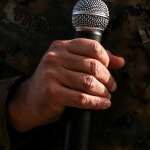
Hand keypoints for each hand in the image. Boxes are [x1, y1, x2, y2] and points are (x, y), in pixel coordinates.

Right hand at [7, 38, 125, 132]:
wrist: (29, 100)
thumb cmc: (55, 80)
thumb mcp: (72, 64)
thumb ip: (95, 59)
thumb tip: (120, 61)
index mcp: (61, 46)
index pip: (92, 46)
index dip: (106, 59)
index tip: (109, 69)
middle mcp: (55, 57)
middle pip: (93, 66)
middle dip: (107, 78)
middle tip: (112, 86)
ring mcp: (51, 75)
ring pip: (89, 83)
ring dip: (103, 92)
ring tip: (107, 95)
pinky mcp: (51, 93)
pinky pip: (81, 98)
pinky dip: (96, 102)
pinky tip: (103, 104)